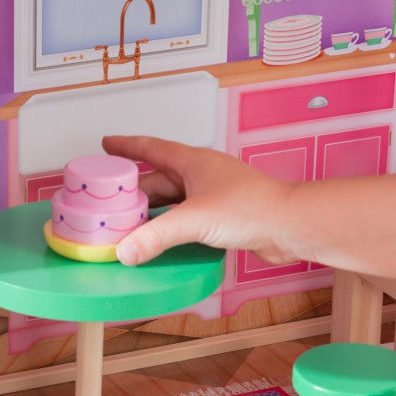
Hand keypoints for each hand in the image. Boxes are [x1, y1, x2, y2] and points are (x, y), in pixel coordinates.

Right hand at [102, 134, 299, 265]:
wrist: (289, 226)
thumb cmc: (252, 208)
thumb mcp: (194, 219)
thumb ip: (157, 236)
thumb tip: (125, 251)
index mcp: (193, 162)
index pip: (151, 148)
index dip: (127, 146)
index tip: (107, 144)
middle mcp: (202, 176)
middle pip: (159, 180)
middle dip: (134, 190)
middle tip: (110, 201)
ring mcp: (214, 197)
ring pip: (173, 201)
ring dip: (152, 212)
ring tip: (129, 224)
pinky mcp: (224, 218)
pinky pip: (188, 220)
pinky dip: (171, 228)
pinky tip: (161, 241)